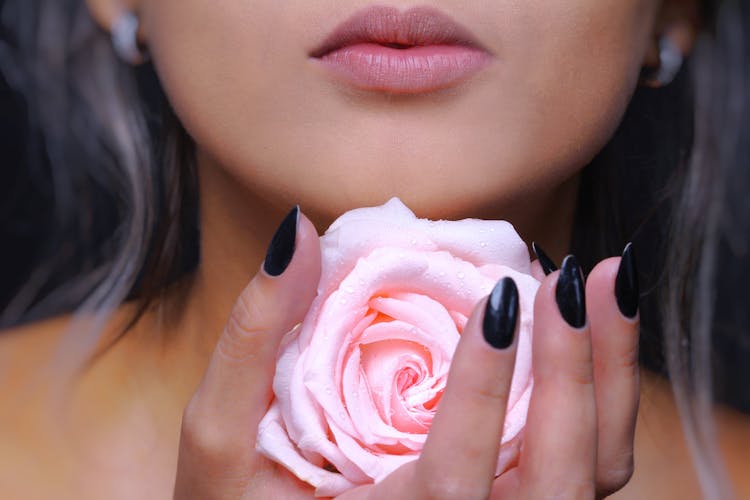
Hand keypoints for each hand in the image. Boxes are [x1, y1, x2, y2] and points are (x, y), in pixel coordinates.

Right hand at [173, 207, 638, 498]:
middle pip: (552, 483)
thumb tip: (293, 233)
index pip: (449, 484)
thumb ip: (252, 336)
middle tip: (566, 279)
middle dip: (572, 375)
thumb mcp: (219, 434)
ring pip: (589, 472)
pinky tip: (599, 322)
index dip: (480, 394)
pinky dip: (608, 392)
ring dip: (608, 377)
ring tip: (606, 282)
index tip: (500, 302)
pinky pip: (591, 463)